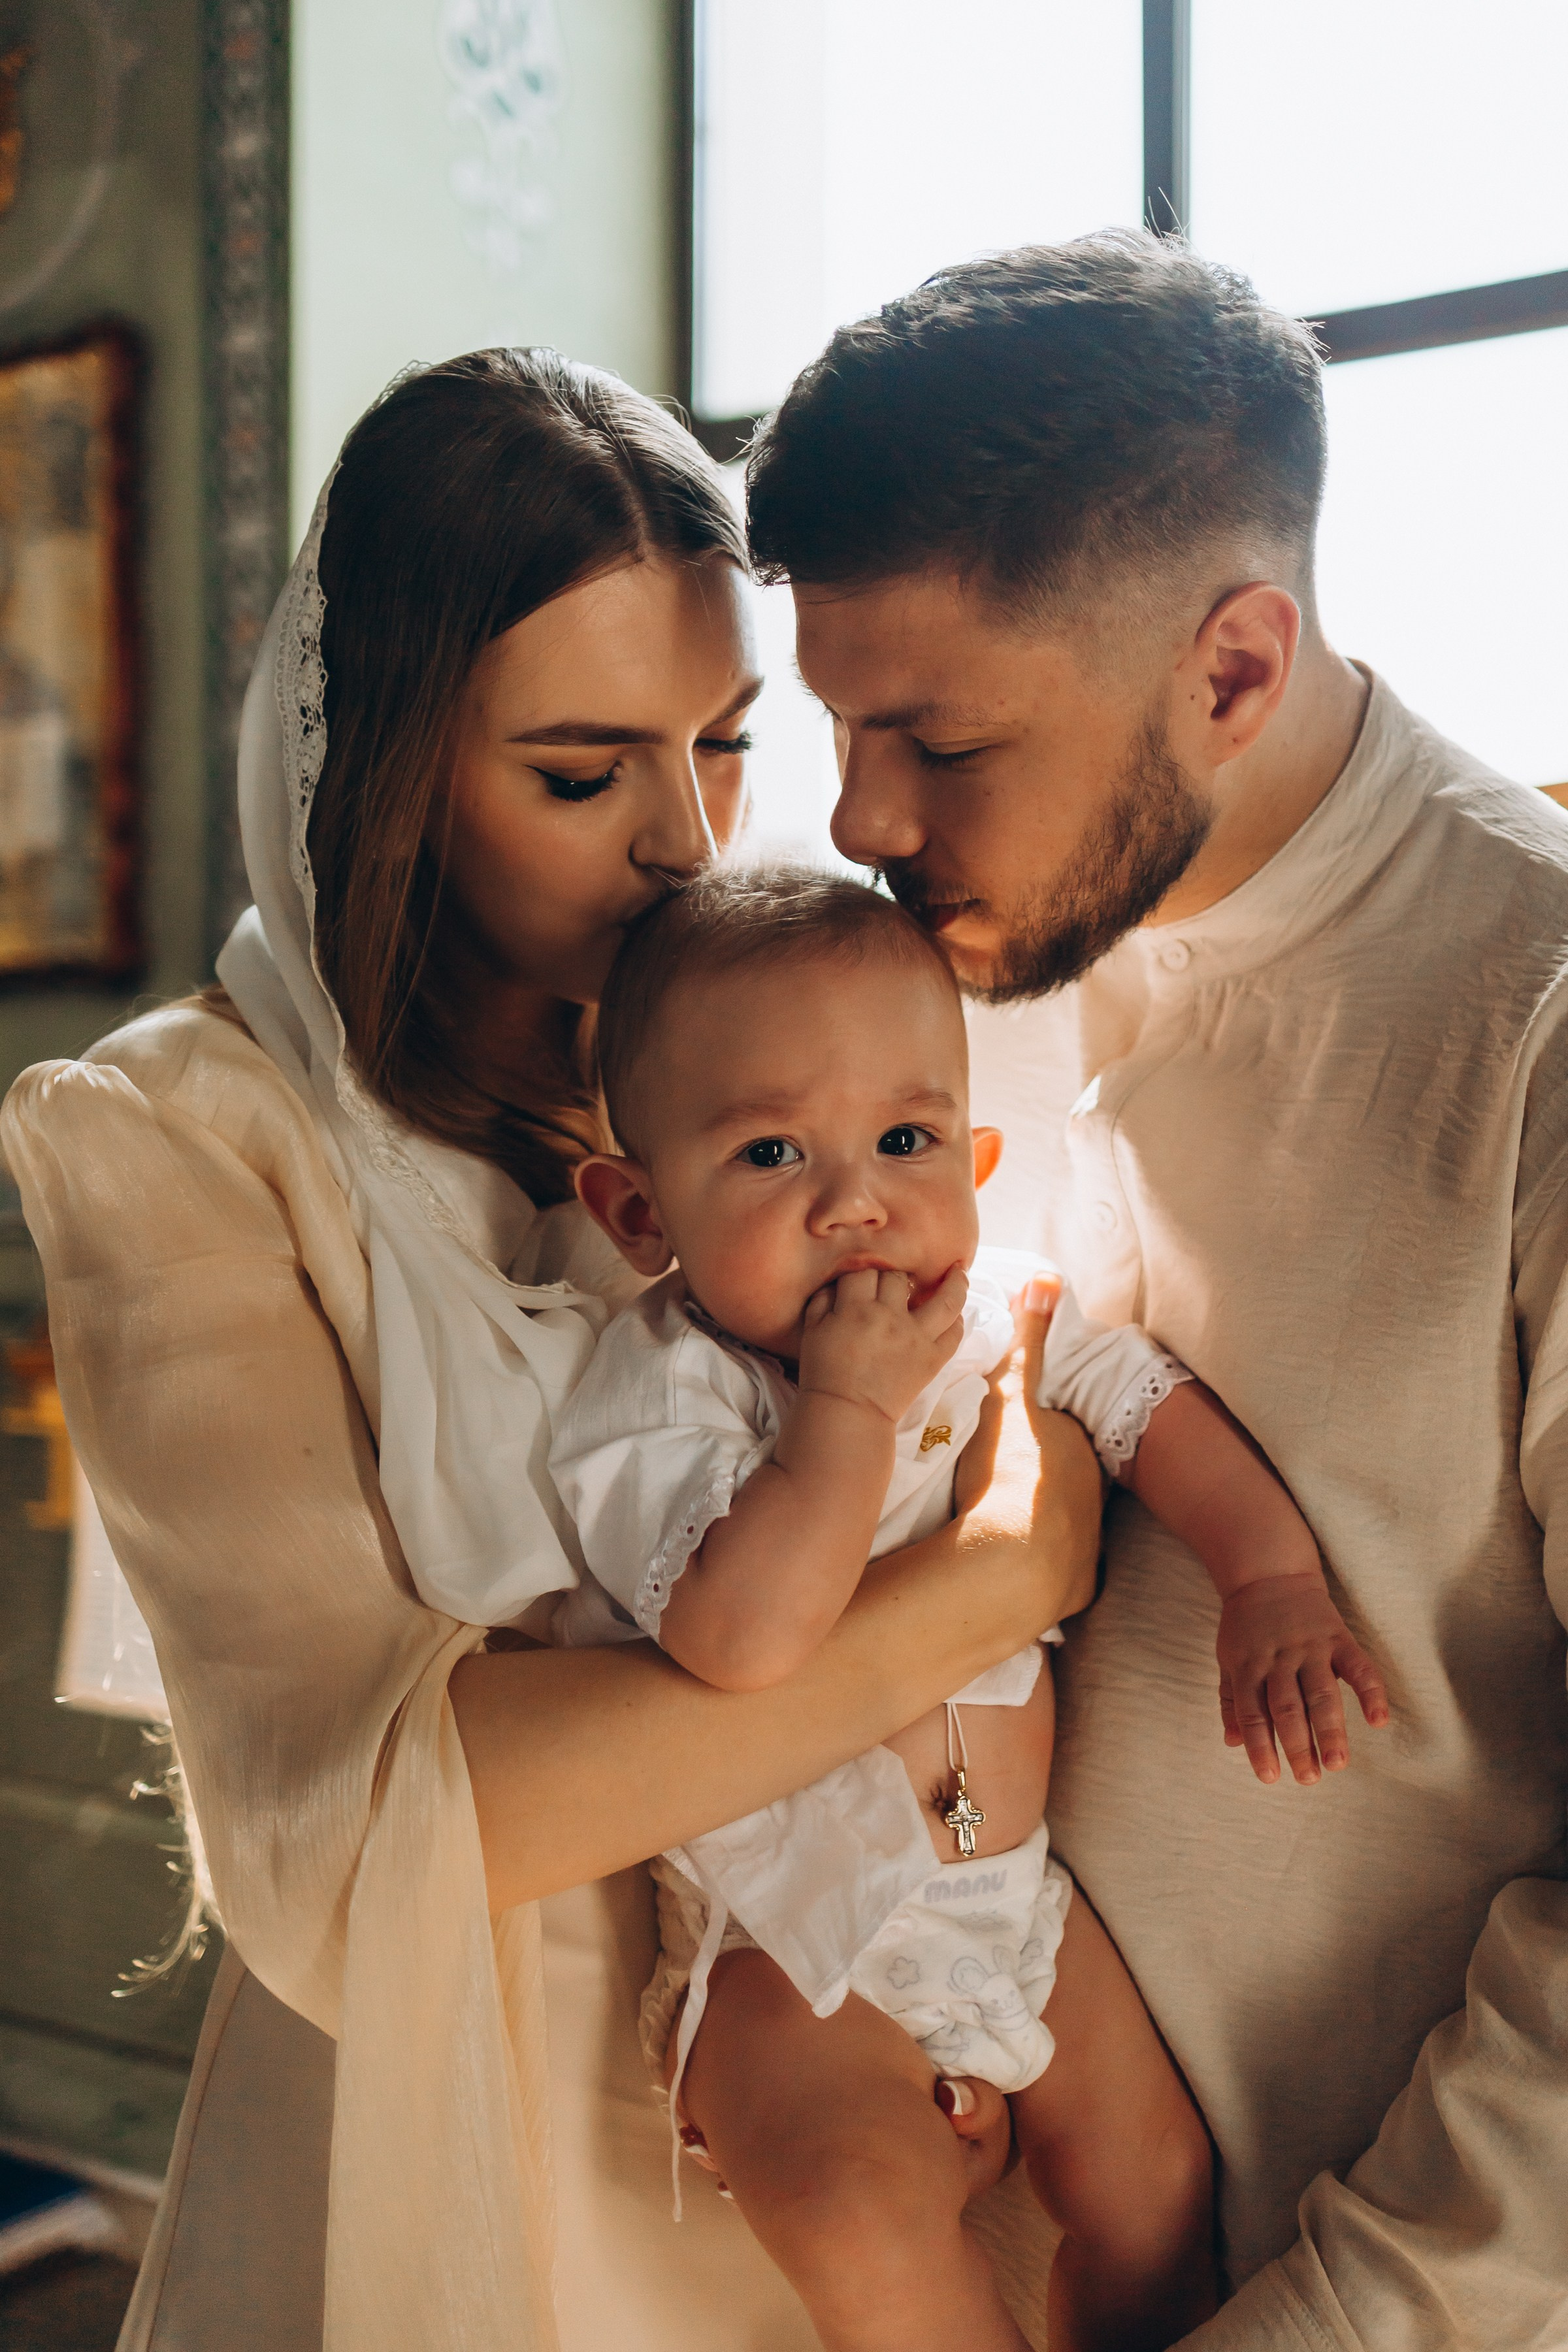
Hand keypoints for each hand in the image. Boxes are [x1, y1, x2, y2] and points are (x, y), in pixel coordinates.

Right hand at [798, 1263, 967, 1424]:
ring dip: (956, 1281)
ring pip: (947, 1300)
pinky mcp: (933, 1359)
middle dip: (895, 1274)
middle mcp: (890, 1317)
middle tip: (894, 1279)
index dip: (864, 1268)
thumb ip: (823, 1300)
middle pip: (899, 1277)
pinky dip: (958, 1320)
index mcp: (856, 1309)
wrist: (846, 1414)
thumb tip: (839, 1280)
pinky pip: (954, 1334)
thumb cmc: (824, 1373)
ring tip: (959, 1269)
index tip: (865, 1275)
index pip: (865, 1270)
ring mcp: (917, 1338)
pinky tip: (956, 1311)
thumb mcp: (812, 1331)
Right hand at [952, 1273, 1100, 1622]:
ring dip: (1043, 1524)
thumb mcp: (1014, 1395)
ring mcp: (1087, 1545)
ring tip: (1004, 1523)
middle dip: (1046, 1479)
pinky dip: (1042, 1568)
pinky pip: (1059, 1572)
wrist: (1011, 1561)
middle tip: (1005, 1478)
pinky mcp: (1073, 1587)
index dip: (1044, 1432)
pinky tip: (1017, 1566)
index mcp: (1080, 1451)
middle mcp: (1095, 1497)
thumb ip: (1030, 1341)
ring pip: (1069, 1526)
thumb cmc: (1010, 1472)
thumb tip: (1049, 1279)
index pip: (1067, 1434)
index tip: (1018, 1436)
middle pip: (1070, 1480)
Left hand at [1216, 1572, 1389, 1785]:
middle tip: (1309, 1778)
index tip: (1270, 1778)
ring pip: (1321, 1692)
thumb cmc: (1245, 1625)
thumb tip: (1233, 1743)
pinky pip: (1358, 1666)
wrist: (1268, 1573)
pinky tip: (1378, 1720)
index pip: (1253, 1714)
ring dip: (1331, 1729)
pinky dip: (1370, 1692)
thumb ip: (1231, 1701)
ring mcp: (1310, 1648)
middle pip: (1288, 1707)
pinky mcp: (1338, 1638)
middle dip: (1298, 1745)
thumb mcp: (1228, 1658)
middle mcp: (1279, 1659)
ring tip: (1338, 1763)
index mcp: (1249, 1667)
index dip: (1260, 1746)